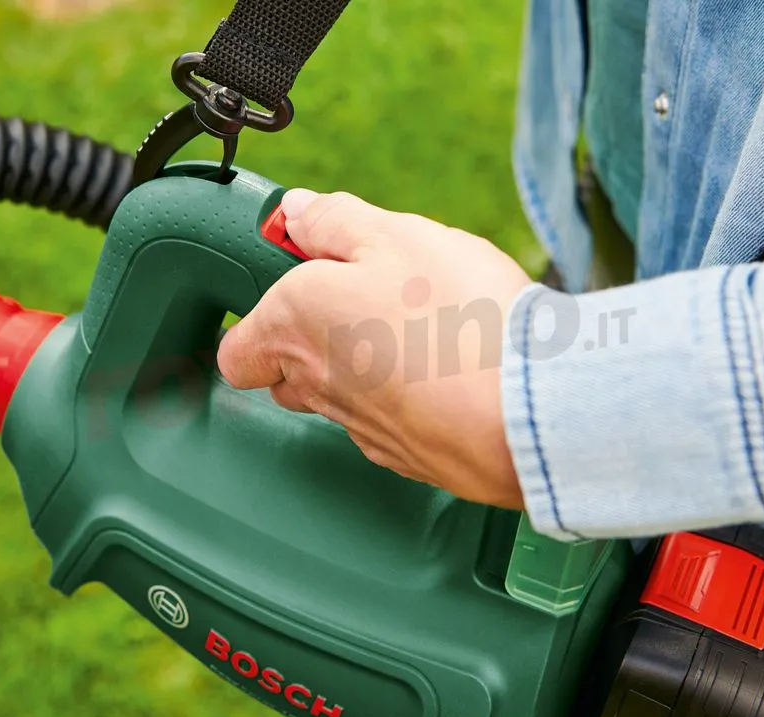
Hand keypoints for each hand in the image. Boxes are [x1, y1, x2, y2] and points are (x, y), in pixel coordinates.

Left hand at [217, 189, 532, 508]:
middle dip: (314, 339)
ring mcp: (360, 428)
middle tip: (371, 299)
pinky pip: (390, 420)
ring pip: (341, 396)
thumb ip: (333, 221)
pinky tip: (452, 371)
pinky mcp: (406, 457)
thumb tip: (296, 213)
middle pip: (287, 373)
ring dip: (365, 366)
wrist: (526, 412)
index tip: (303, 281)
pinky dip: (407, 398)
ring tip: (423, 331)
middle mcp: (315, 384)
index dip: (261, 316)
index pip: (237, 347)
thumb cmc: (457, 319)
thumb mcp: (395, 236)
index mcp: (295, 324)